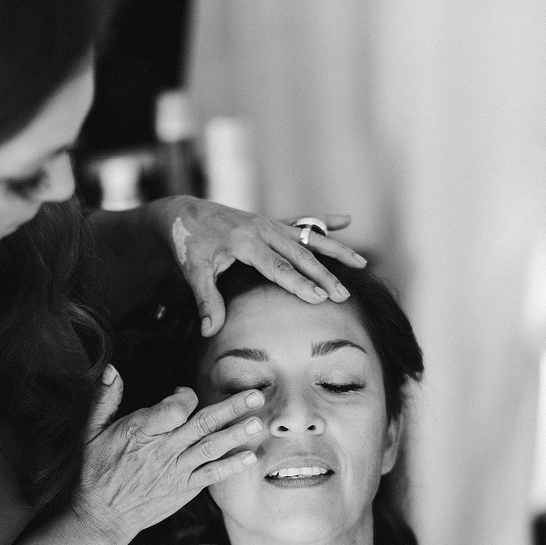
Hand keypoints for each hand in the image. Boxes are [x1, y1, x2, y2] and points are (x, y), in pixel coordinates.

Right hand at [71, 366, 262, 544]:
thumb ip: (104, 399)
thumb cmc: (97, 470)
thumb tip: (112, 369)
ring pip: (211, 448)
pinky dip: (231, 466)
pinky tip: (250, 456)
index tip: (185, 393)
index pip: (176, 408)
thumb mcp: (91, 431)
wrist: (102, 515)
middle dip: (231, 408)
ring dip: (237, 434)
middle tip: (256, 396)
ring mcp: (175, 471)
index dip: (185, 396)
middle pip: (202, 424)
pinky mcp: (183, 489)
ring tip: (259, 423)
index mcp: (141, 431)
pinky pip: (211, 475)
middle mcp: (163, 450)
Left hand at [148, 196, 366, 335]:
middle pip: (300, 255)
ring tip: (361, 263)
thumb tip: (210, 332)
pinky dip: (324, 222)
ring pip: (308, 237)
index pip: (278, 267)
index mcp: (246, 242)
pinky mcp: (270, 222)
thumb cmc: (189, 244)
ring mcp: (269, 224)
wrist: (184, 213)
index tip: (319, 298)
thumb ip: (206, 301)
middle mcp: (263, 229)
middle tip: (343, 295)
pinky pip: (301, 222)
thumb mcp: (193, 272)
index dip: (300, 283)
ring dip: (336, 249)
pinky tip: (347, 220)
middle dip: (324, 275)